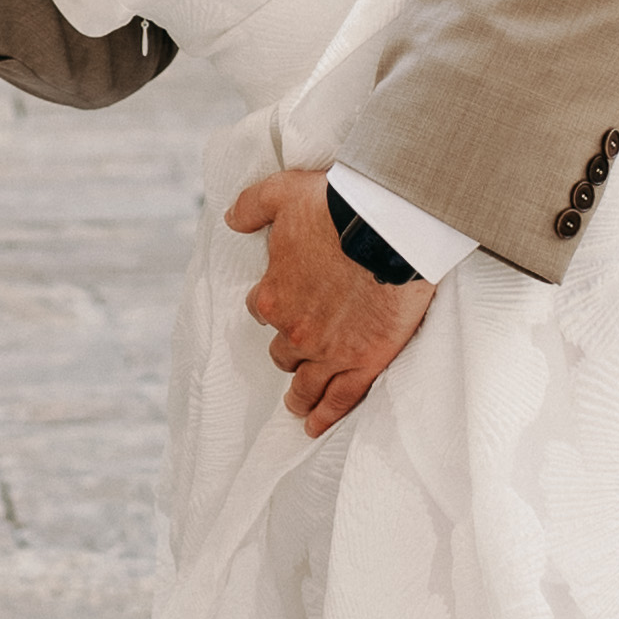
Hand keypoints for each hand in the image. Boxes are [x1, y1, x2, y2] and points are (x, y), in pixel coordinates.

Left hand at [228, 163, 433, 434]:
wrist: (388, 228)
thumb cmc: (336, 206)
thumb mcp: (282, 192)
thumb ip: (251, 206)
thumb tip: (230, 219)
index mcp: (272, 294)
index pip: (261, 310)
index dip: (271, 306)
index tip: (282, 304)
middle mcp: (295, 330)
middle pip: (282, 352)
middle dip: (288, 352)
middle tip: (296, 355)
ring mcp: (330, 352)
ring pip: (305, 385)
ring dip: (299, 395)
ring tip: (297, 406)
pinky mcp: (364, 362)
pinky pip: (339, 400)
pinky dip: (325, 416)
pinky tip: (316, 427)